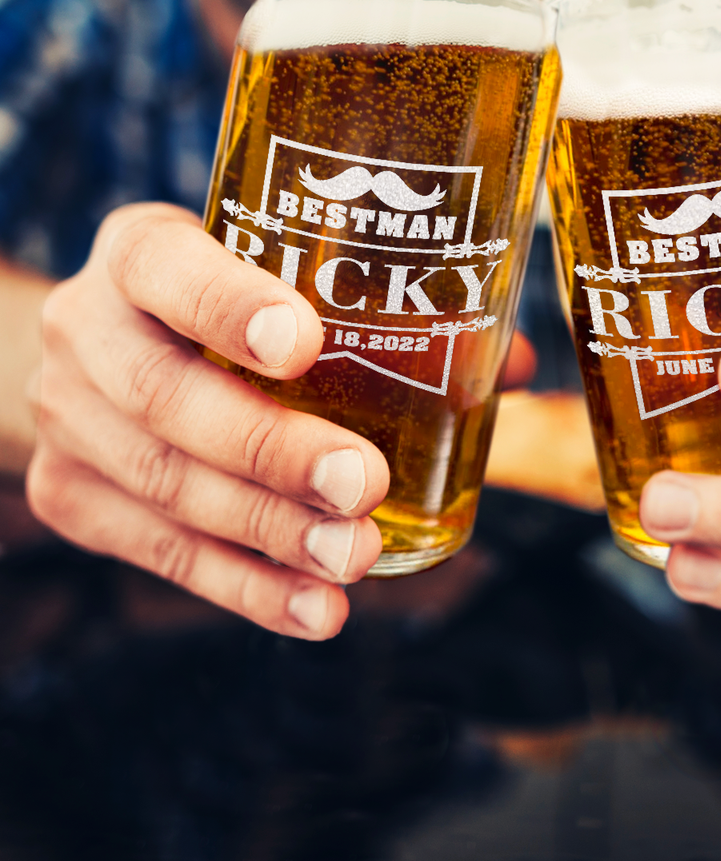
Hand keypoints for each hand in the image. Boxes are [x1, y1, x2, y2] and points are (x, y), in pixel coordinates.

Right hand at [27, 203, 390, 638]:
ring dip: (270, 532)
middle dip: (270, 449)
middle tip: (363, 484)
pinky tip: (315, 608)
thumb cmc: (227, 304)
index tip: (306, 344)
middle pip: (165, 395)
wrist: (110, 350)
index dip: (228, 306)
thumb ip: (387, 311)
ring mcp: (68, 419)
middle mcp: (86, 328)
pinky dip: (245, 587)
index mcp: (140, 251)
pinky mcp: (72, 497)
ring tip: (355, 556)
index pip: (165, 266)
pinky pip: (158, 553)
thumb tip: (512, 365)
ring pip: (165, 485)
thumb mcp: (279, 275)